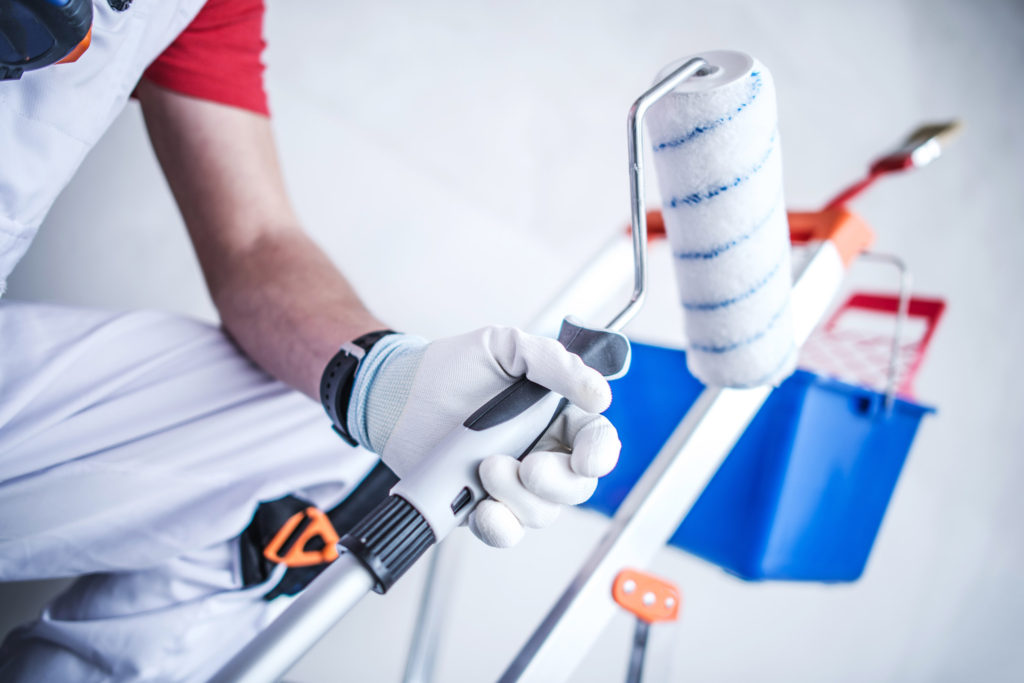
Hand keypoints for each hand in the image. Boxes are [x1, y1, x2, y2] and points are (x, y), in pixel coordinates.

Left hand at [347, 326, 620, 546]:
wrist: (398, 395)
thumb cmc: (453, 367)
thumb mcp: (505, 346)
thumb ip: (554, 362)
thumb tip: (599, 392)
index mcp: (556, 415)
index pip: (597, 440)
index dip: (600, 453)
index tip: (586, 459)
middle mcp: (542, 452)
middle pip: (577, 487)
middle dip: (557, 483)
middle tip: (527, 467)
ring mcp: (513, 483)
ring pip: (541, 512)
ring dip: (518, 497)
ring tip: (485, 468)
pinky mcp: (482, 505)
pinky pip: (505, 531)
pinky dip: (498, 527)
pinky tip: (482, 510)